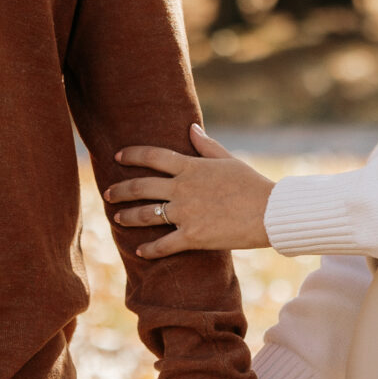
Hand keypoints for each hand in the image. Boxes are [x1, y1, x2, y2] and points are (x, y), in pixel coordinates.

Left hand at [104, 125, 274, 258]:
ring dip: (128, 216)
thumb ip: (206, 145)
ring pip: (146, 215)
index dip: (132, 154)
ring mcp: (185, 213)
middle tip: (108, 193)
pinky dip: (150, 249)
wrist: (269, 212)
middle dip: (120, 190)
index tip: (117, 156)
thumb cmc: (251, 184)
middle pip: (141, 186)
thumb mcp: (228, 160)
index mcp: (190, 167)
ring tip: (117, 218)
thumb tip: (191, 127)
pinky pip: (164, 244)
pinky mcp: (192, 236)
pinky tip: (140, 251)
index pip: (153, 156)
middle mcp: (182, 188)